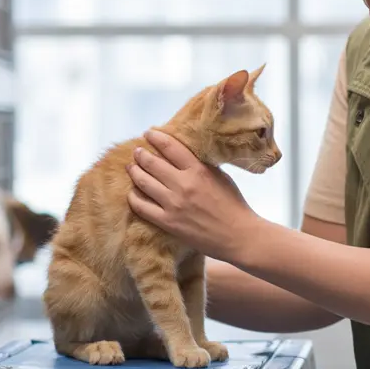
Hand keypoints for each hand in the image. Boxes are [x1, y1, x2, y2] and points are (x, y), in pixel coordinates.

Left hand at [126, 129, 257, 259]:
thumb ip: (201, 166)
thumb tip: (182, 156)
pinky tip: (132, 193)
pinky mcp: (167, 222)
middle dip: (141, 154)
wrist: (238, 236)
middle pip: (152, 163)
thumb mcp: (221, 177)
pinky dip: (133, 197)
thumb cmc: (233, 205)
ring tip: (131, 167)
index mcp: (198, 170)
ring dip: (134, 172)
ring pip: (143, 182)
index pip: (171, 147)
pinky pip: (142, 207)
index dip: (156, 137)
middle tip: (137, 151)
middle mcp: (183, 184)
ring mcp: (173, 204)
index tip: (149, 133)